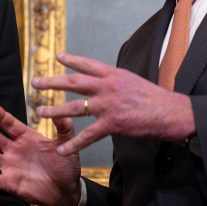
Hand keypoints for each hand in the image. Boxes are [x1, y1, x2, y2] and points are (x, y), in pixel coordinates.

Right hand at [0, 104, 82, 205]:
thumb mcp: (66, 144)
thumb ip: (64, 128)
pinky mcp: (10, 183)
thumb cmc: (65, 165)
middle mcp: (15, 150)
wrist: (66, 190)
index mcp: (26, 138)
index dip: (1, 117)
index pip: (11, 125)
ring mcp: (10, 166)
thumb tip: (62, 111)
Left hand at [33, 52, 195, 154]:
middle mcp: (107, 86)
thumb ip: (116, 82)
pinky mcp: (112, 124)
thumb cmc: (156, 99)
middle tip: (35, 82)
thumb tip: (106, 80)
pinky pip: (87, 135)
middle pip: (73, 82)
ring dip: (54, 110)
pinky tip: (61, 149)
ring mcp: (108, 105)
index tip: (56, 56)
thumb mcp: (134, 81)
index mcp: (114, 74)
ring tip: (39, 112)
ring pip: (74, 107)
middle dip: (51, 82)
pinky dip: (73, 143)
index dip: (70, 60)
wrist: (171, 112)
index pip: (87, 64)